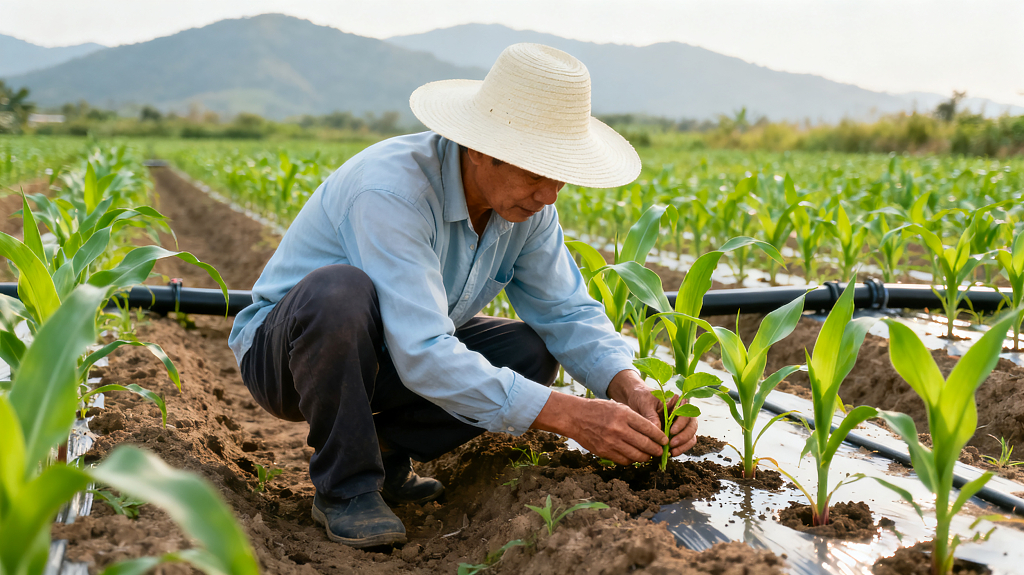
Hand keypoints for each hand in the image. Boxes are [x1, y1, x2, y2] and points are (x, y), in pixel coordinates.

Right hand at [531, 392, 665, 464]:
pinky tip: (633, 456)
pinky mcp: (604, 451)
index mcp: (624, 414)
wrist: (575, 417)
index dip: (660, 437)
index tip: (665, 441)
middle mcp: (619, 429)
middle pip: (646, 444)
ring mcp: (611, 442)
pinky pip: (624, 460)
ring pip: (636, 455)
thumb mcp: (618, 407)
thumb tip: (652, 432)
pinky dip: (631, 460)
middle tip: (660, 451)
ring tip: (648, 455)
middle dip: (656, 450)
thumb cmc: (598, 410)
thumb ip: (635, 419)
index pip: (649, 429)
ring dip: (645, 457)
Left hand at [608, 370, 698, 455]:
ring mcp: (680, 426)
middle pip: (692, 426)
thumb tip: (658, 430)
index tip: (672, 431)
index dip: (682, 423)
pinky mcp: (675, 435)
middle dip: (684, 437)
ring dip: (683, 445)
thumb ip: (652, 416)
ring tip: (671, 452)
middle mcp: (681, 415)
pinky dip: (680, 449)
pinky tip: (670, 453)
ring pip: (690, 437)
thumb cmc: (642, 398)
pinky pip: (683, 444)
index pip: (687, 413)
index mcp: (677, 404)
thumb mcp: (645, 404)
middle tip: (671, 444)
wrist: (635, 400)